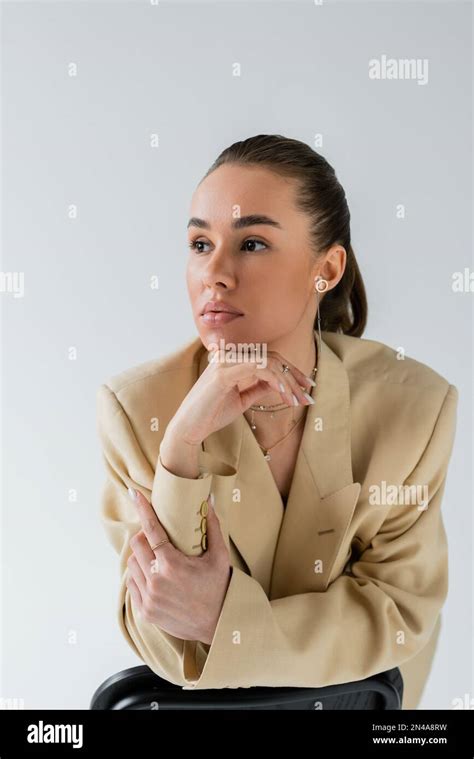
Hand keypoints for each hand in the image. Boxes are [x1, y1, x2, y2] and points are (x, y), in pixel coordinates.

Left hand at [126, 487, 231, 645]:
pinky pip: (132, 585)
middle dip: (143, 536)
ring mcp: (149, 598)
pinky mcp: (145, 611)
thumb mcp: (220, 556)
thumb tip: (208, 500)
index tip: (133, 494)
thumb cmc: (220, 587)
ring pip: (131, 565)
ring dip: (140, 557)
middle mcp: (157, 581)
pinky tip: (153, 576)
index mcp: (173, 564)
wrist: (219, 624)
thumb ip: (212, 526)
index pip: (151, 529)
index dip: (142, 509)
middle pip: (136, 545)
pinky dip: (139, 576)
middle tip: (155, 537)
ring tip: (155, 558)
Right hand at [167, 347, 314, 446]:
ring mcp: (225, 361)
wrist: (190, 428)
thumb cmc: (211, 414)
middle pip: (272, 357)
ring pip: (268, 362)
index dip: (290, 371)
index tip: (306, 386)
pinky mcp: (223, 373)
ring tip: (298, 400)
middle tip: (308, 394)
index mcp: (233, 359)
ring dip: (287, 382)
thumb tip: (277, 383)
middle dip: (294, 376)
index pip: (268, 358)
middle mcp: (229, 355)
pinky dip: (274, 380)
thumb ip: (258, 387)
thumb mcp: (242, 399)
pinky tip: (284, 395)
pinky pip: (257, 368)